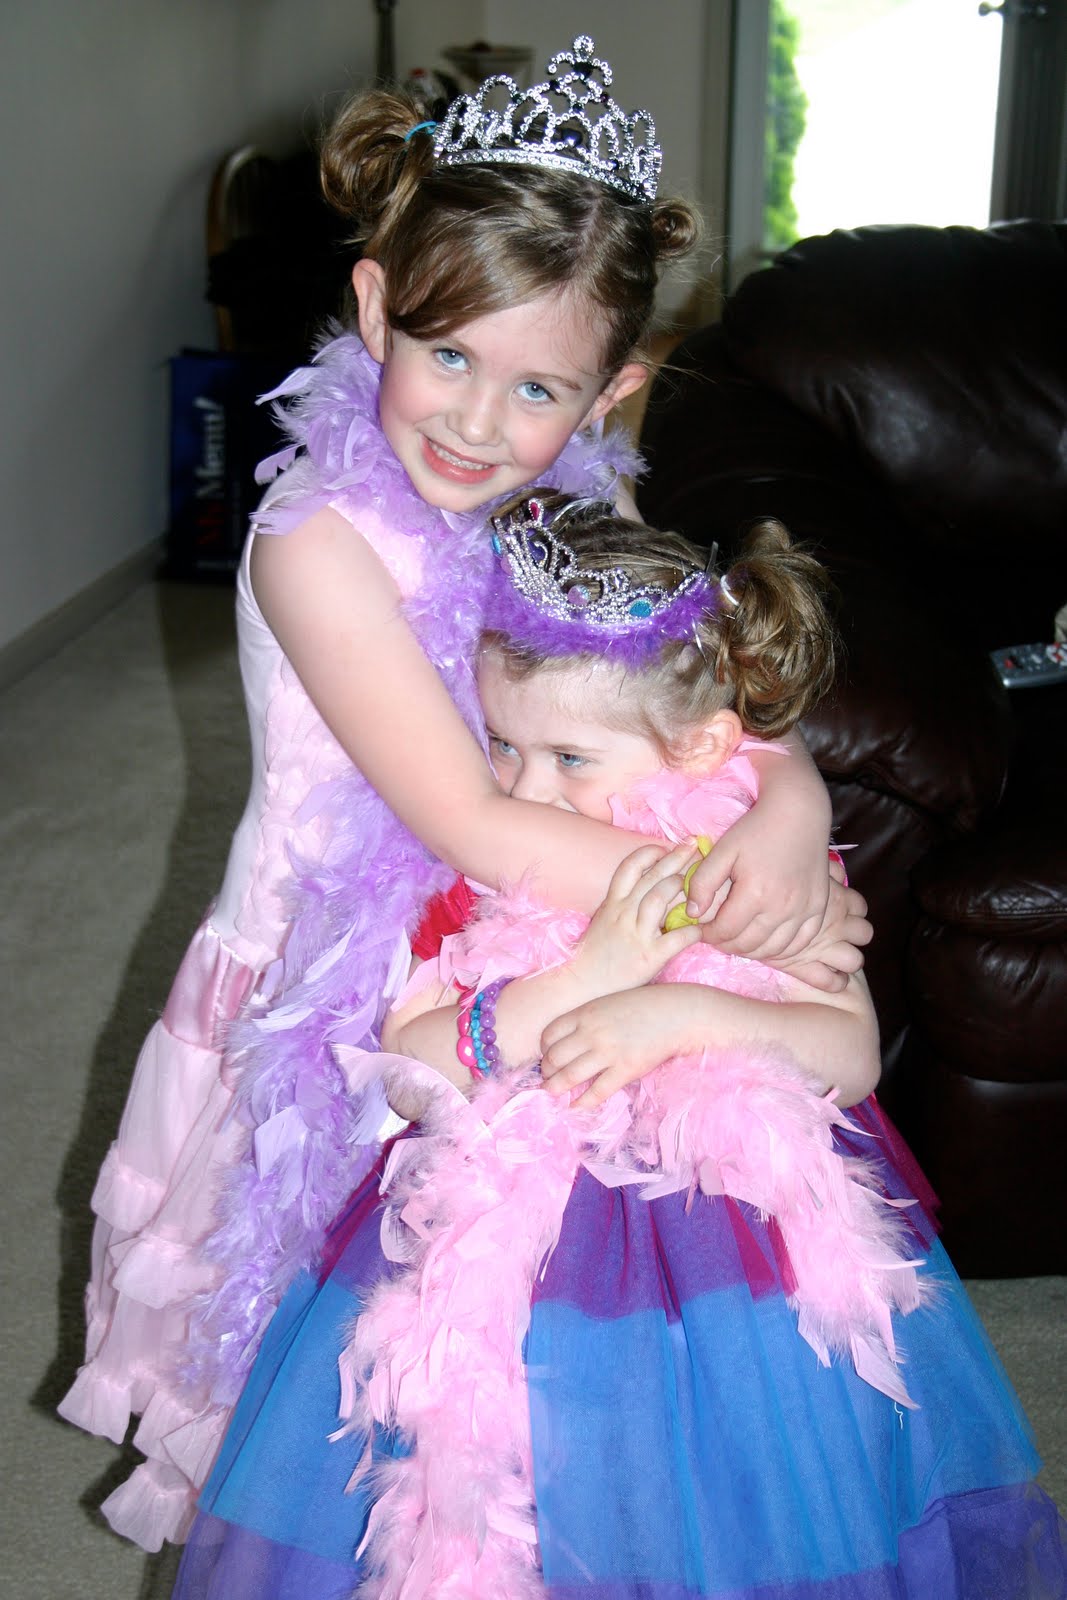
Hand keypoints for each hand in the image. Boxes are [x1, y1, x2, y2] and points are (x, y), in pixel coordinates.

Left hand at [541, 986, 679, 1108]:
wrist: (677, 1013)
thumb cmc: (644, 1006)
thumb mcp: (608, 1003)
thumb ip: (587, 1019)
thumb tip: (568, 1042)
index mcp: (585, 1013)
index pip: (549, 1034)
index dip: (544, 1050)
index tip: (547, 1057)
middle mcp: (591, 1032)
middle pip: (554, 1057)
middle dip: (547, 1072)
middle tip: (548, 1079)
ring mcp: (608, 1052)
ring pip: (569, 1076)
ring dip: (556, 1088)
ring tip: (553, 1094)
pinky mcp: (625, 1070)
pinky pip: (596, 1092)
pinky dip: (582, 1102)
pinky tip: (575, 1106)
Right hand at [568, 842, 701, 1000]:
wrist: (583, 986)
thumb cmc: (596, 954)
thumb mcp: (604, 921)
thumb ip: (623, 904)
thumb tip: (648, 889)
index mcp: (612, 904)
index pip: (629, 867)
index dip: (649, 853)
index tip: (666, 847)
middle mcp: (623, 914)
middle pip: (651, 877)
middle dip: (675, 858)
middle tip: (694, 846)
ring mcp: (635, 935)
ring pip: (659, 899)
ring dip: (679, 887)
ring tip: (696, 884)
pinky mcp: (648, 957)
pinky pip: (675, 939)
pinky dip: (692, 931)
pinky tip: (702, 928)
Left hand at [686, 805, 833, 961]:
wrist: (799, 813)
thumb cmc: (757, 829)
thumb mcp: (723, 850)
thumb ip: (703, 882)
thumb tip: (692, 913)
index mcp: (756, 893)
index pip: (726, 931)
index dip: (710, 935)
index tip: (703, 930)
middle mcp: (782, 907)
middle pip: (749, 944)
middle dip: (728, 945)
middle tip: (718, 936)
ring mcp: (804, 910)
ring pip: (774, 949)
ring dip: (752, 950)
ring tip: (739, 940)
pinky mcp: (819, 908)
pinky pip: (800, 943)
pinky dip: (782, 950)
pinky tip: (767, 942)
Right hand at [771, 874, 871, 991]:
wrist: (738, 906)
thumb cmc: (769, 877)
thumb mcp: (807, 867)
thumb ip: (826, 869)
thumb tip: (838, 873)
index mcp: (838, 898)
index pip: (860, 907)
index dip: (853, 910)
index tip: (842, 909)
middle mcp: (836, 923)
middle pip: (864, 933)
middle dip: (854, 934)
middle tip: (837, 932)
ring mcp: (823, 947)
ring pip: (855, 960)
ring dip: (848, 957)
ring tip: (833, 955)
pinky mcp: (803, 966)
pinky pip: (829, 982)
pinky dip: (833, 981)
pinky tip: (825, 975)